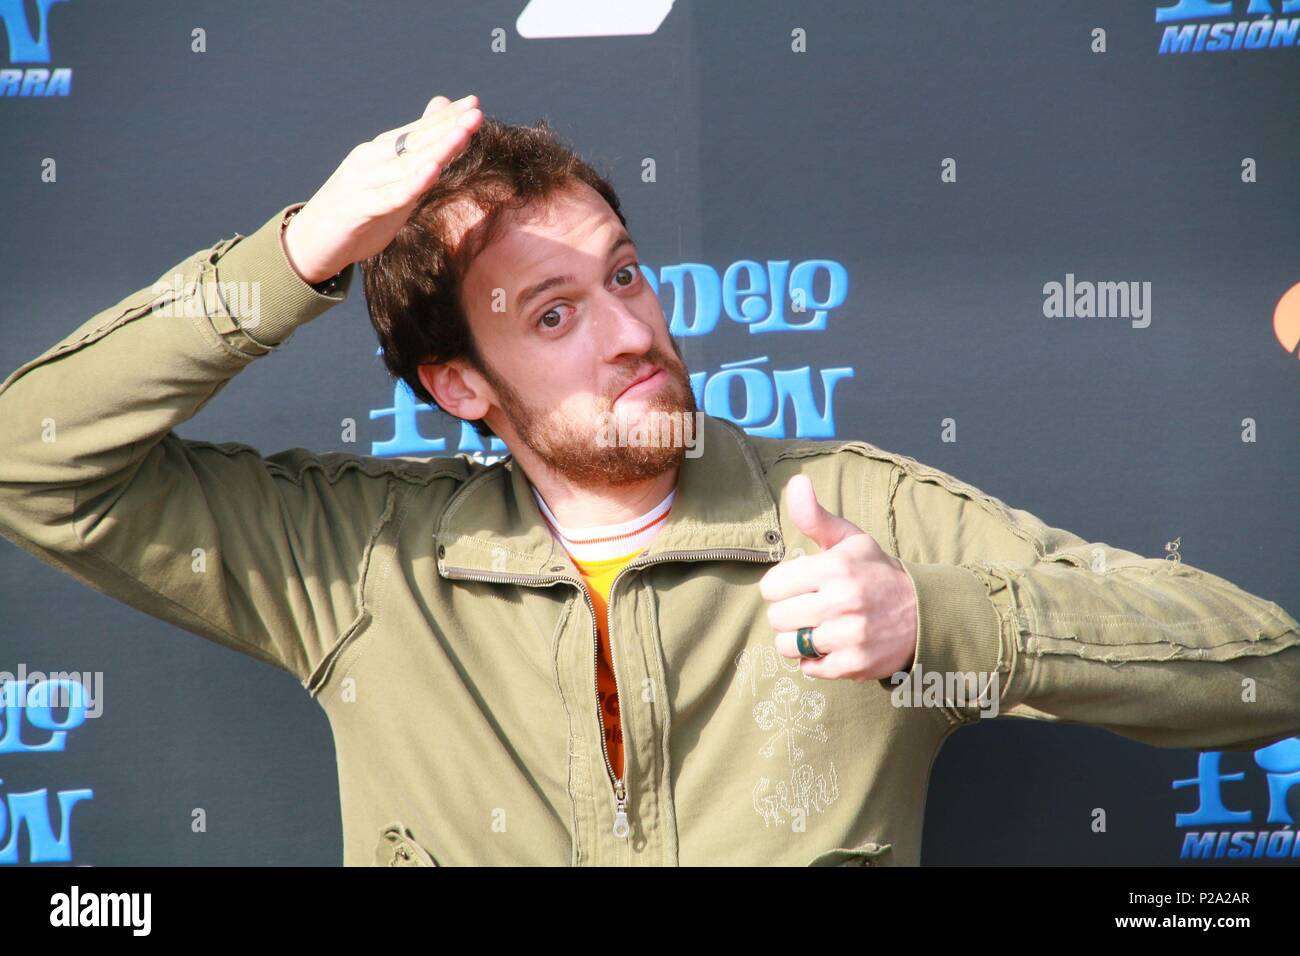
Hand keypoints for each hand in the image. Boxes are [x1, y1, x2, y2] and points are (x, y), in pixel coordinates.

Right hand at [281, 93, 483, 283]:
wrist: (309, 243)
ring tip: (463, 133)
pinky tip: (432, 172)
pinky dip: (412, 184)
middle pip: (416, 142)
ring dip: (438, 148)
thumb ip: (413, 159)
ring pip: (408, 165)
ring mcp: (363, 182)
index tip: (474, 103)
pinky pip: (391, 196)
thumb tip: (432, 132)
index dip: (446, 118)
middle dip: (448, 127)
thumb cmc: (358, 212)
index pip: (418, 130)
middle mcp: (371, 160)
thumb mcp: (390, 183)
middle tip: (475, 112)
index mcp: (379, 153)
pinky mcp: (358, 209)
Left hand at [759, 474, 917, 680]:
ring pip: (788, 645)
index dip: (782, 587)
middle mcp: (842, 602)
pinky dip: (816, 660)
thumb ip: (814, 516)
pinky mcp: (855, 665)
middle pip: (777, 617)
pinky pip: (809, 668)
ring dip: (798, 639)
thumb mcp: (849, 539)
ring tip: (819, 628)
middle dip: (788, 613)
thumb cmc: (875, 572)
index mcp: (835, 567)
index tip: (800, 586)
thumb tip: (796, 482)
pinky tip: (834, 645)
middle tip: (810, 608)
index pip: (771, 586)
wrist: (923, 612)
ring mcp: (849, 636)